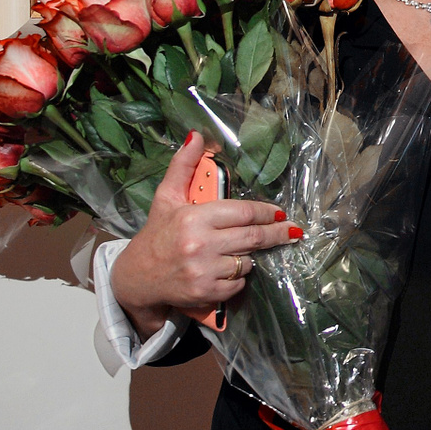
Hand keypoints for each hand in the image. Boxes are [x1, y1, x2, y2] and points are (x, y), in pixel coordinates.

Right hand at [108, 132, 300, 333]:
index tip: (280, 214)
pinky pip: (238, 285)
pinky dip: (238, 278)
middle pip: (253, 238)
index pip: (243, 212)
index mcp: (193, 218)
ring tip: (239, 251)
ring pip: (247, 262)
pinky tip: (226, 270)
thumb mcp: (166, 197)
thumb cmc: (157, 234)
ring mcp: (204, 271)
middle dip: (276, 234)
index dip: (266, 213)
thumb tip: (197, 136)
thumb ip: (183, 165)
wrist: (138, 277)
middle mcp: (200, 245)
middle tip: (292, 231)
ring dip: (249, 257)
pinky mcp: (206, 293)